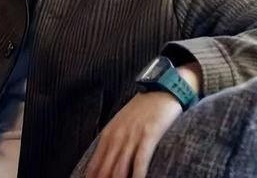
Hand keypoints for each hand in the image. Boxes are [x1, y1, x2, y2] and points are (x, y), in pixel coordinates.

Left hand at [85, 62, 201, 177]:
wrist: (161, 89)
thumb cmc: (143, 110)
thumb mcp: (121, 124)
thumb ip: (112, 143)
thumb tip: (104, 165)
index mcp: (108, 134)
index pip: (94, 166)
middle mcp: (117, 136)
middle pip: (105, 171)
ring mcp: (132, 136)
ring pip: (119, 170)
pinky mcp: (148, 136)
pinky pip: (140, 162)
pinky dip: (138, 177)